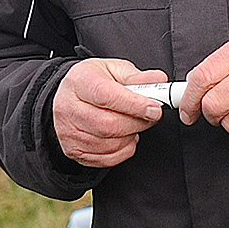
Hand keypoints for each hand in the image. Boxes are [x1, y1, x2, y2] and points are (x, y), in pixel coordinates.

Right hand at [53, 58, 168, 167]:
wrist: (69, 96)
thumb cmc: (92, 81)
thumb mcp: (114, 69)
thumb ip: (138, 77)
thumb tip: (159, 80)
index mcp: (80, 82)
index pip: (107, 96)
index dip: (134, 105)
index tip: (154, 108)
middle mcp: (69, 108)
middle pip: (108, 124)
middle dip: (138, 122)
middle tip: (151, 116)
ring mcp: (69, 132)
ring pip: (109, 144)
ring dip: (131, 136)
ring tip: (135, 124)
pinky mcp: (74, 151)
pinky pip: (106, 159)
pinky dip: (123, 150)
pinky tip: (125, 137)